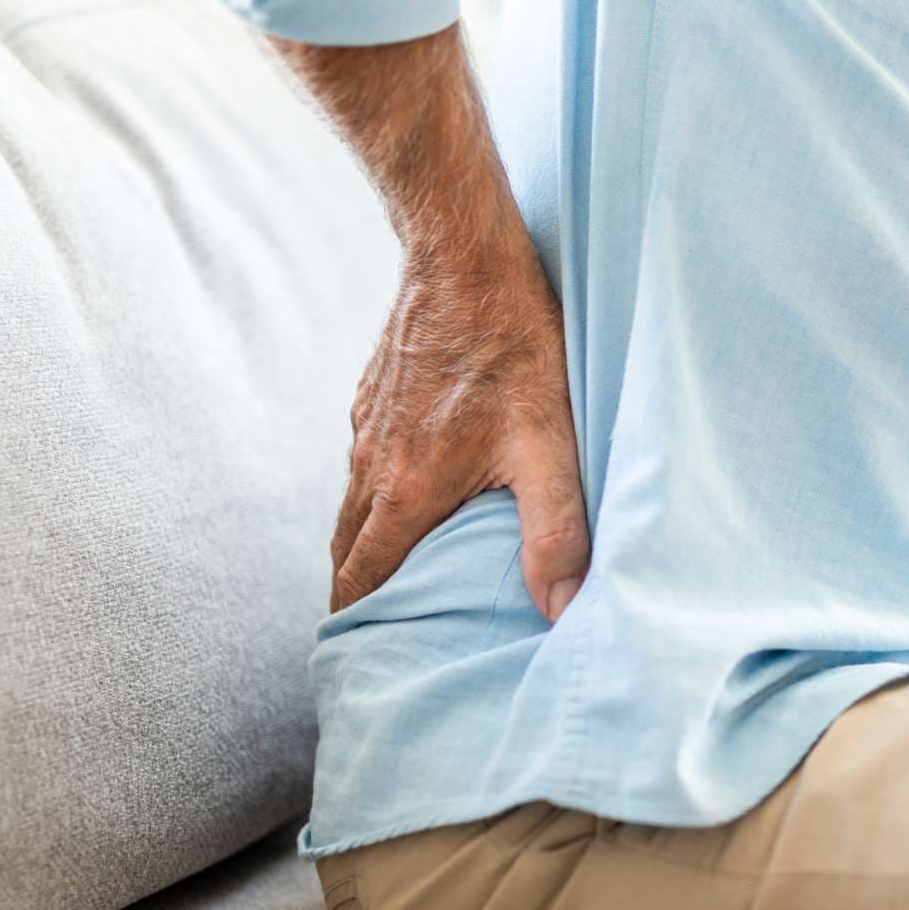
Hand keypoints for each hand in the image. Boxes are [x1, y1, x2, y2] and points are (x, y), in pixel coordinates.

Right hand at [332, 239, 589, 615]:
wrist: (464, 253)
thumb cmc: (512, 342)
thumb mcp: (549, 441)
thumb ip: (556, 528)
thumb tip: (560, 609)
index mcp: (405, 491)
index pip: (360, 581)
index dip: (358, 624)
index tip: (362, 656)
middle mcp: (372, 463)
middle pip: (348, 550)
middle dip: (360, 593)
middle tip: (382, 628)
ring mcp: (367, 425)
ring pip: (355, 504)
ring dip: (369, 541)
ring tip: (404, 570)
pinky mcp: (375, 393)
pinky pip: (366, 460)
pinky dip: (379, 491)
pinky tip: (420, 487)